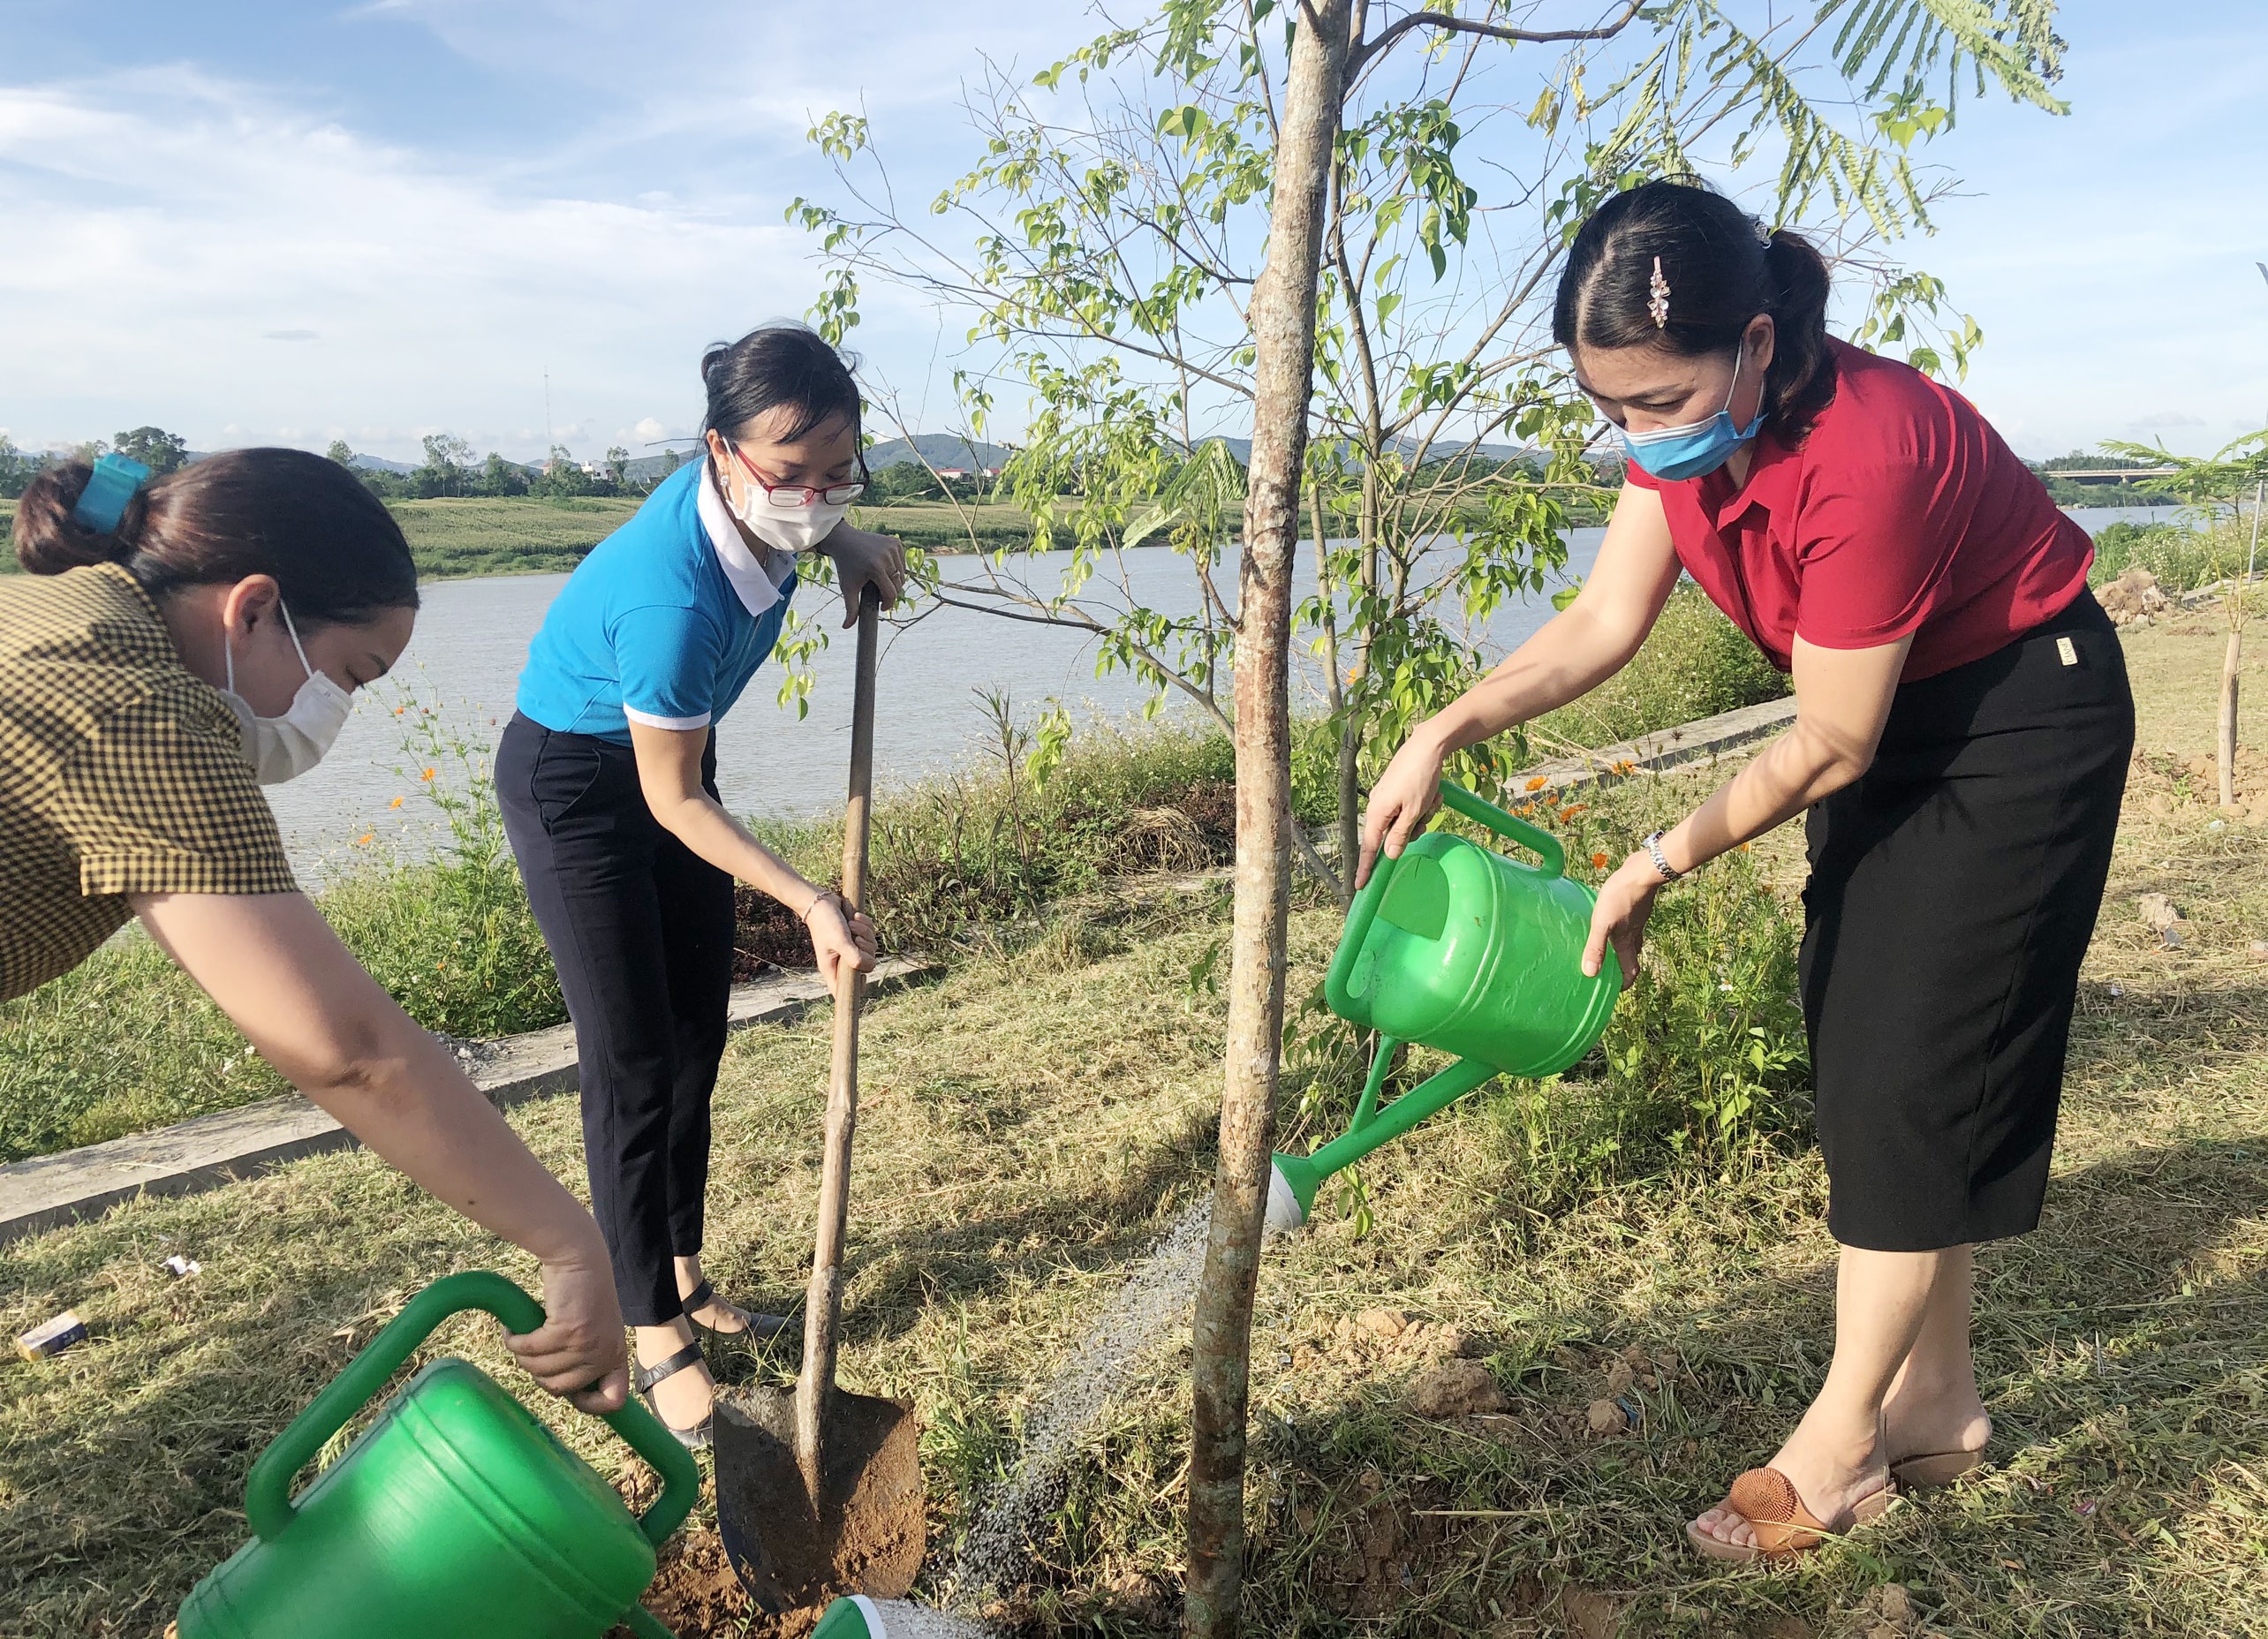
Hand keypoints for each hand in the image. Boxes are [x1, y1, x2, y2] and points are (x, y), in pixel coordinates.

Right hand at [506, 1250, 629, 1413]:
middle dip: (538, 1374)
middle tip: (533, 1353)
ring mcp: (587, 1343)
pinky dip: (514, 1341)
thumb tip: (560, 1391)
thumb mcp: (595, 1329)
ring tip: (520, 1338)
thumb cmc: (581, 1293)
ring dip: (522, 1356)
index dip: (588, 1404)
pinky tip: (511, 1330)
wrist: (579, 1256)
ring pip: (540, 1370)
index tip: (567, 1392)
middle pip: (560, 1389)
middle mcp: (605, 1352)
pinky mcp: (566, 1330)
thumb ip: (585, 1357)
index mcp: (616, 1354)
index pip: (614, 1399)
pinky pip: (529, 1349)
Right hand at [804, 891, 878, 986]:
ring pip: (871, 949)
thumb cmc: (826, 923)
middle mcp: (842, 960)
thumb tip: (868, 966)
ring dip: (865, 933)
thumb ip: (853, 956)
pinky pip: (872, 935)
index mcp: (833, 968)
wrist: (821, 901)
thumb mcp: (840, 940)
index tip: (862, 978)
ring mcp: (850, 948)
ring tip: (851, 924)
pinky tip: (855, 918)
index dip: (856, 989)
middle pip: (866, 966)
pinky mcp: (857, 936)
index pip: (844, 990)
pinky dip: (866, 925)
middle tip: (855, 939)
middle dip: (865, 949)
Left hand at [819, 525, 907, 626]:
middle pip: (898, 584)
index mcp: (876, 568)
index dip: (888, 603)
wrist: (844, 540)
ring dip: (894, 581)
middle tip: (879, 593)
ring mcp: (892, 547)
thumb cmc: (846, 566)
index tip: (882, 607)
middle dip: (890, 592)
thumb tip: (847, 627)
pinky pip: (902, 563)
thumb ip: (850, 609)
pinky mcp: (895, 542)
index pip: (891, 593)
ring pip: (902, 574)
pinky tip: (885, 568)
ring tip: (881, 582)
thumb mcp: (847, 587)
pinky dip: (896, 569)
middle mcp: (886, 556)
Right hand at [1357, 729, 1448, 888]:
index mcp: (1377, 812)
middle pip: (1392, 834)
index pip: (1369, 848)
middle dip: (1412, 831)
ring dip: (1422, 816)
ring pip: (1404, 821)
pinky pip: (1408, 808)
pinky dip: (1422, 805)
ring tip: (1433, 799)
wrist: (1427, 745)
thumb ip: (1401, 835)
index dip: (1366, 868)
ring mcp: (1387, 797)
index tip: (1360, 886)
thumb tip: (1389, 855)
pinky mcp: (1396, 790)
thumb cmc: (1420, 777)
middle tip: (1427, 818)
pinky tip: (1434, 793)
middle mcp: (1378, 806)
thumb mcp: (1414, 811)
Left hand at [1582, 853, 1666, 980]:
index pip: (1631, 969)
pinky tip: (1615, 918)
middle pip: (1632, 955)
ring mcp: (1638, 918)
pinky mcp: (1637, 904)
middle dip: (1623, 964)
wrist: (1641, 872)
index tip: (1617, 989)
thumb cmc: (1620, 898)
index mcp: (1626, 941)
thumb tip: (1590, 973)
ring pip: (1633, 937)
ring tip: (1611, 945)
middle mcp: (1635, 932)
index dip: (1625, 982)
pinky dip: (1625, 926)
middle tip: (1611, 967)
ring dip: (1624, 945)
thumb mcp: (1602, 923)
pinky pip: (1632, 921)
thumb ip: (1596, 947)